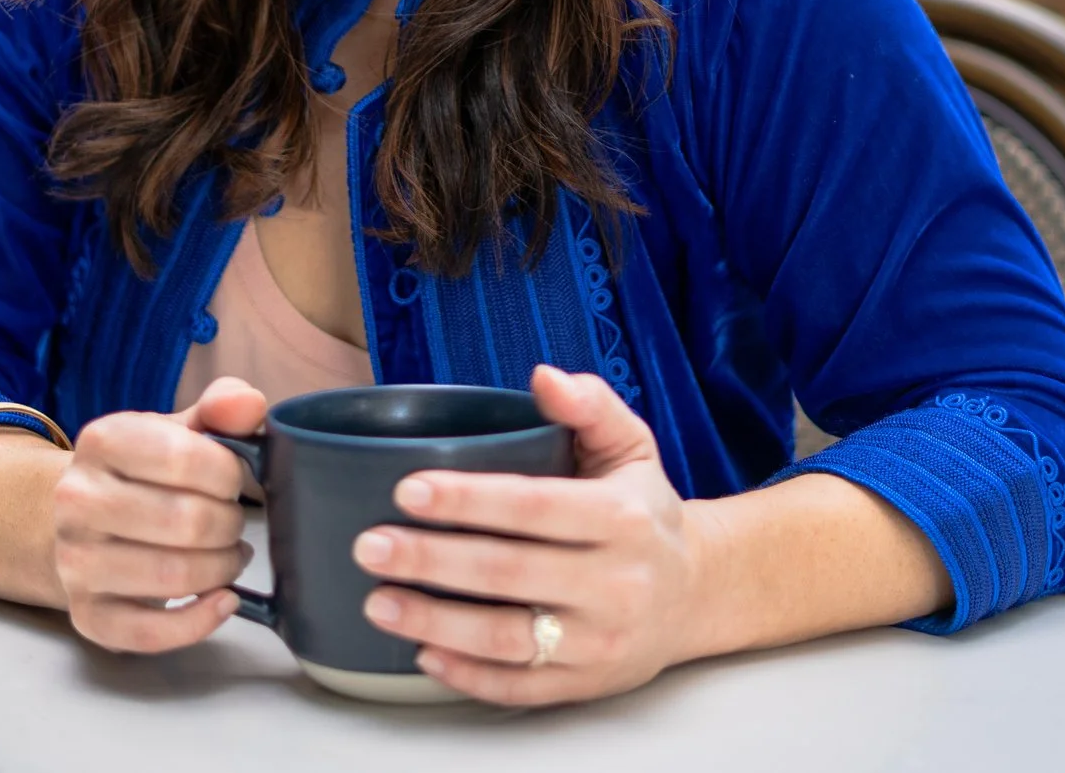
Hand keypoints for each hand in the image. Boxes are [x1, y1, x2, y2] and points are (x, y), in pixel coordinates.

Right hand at [50, 377, 267, 652]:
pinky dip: (199, 622)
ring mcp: (75, 561)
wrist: (86, 520)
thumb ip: (223, 408)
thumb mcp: (182, 428)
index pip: (186, 457)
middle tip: (233, 523)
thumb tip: (250, 404)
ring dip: (221, 569)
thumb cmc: (149, 471)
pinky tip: (223, 600)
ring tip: (228, 556)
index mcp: (102, 440)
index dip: (229, 474)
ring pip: (173, 577)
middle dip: (230, 525)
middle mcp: (76, 500)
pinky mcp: (86, 613)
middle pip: (187, 522)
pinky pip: (149, 633)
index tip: (233, 480)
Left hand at [352, 364, 709, 705]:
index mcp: (622, 518)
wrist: (695, 593)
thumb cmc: (643, 511)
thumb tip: (543, 376)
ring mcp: (601, 641)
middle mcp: (617, 584)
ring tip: (378, 601)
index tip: (408, 490)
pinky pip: (519, 688)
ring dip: (435, 622)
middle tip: (370, 546)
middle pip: (509, 573)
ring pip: (507, 638)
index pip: (535, 506)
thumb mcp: (632, 446)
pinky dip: (467, 674)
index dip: (469, 499)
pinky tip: (422, 651)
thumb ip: (591, 404)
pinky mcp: (587, 685)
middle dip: (431, 560)